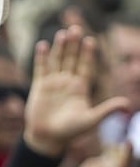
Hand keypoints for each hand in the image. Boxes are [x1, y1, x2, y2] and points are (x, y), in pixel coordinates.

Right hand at [23, 26, 129, 157]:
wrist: (48, 137)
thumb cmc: (71, 131)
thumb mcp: (91, 120)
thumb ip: (107, 110)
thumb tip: (127, 104)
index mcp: (81, 88)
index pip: (86, 66)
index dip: (88, 54)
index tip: (91, 40)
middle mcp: (67, 82)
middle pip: (71, 59)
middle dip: (74, 45)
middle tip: (76, 29)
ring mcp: (53, 83)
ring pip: (57, 61)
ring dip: (59, 47)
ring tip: (62, 33)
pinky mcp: (39, 86)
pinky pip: (41, 68)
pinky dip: (41, 57)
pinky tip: (42, 45)